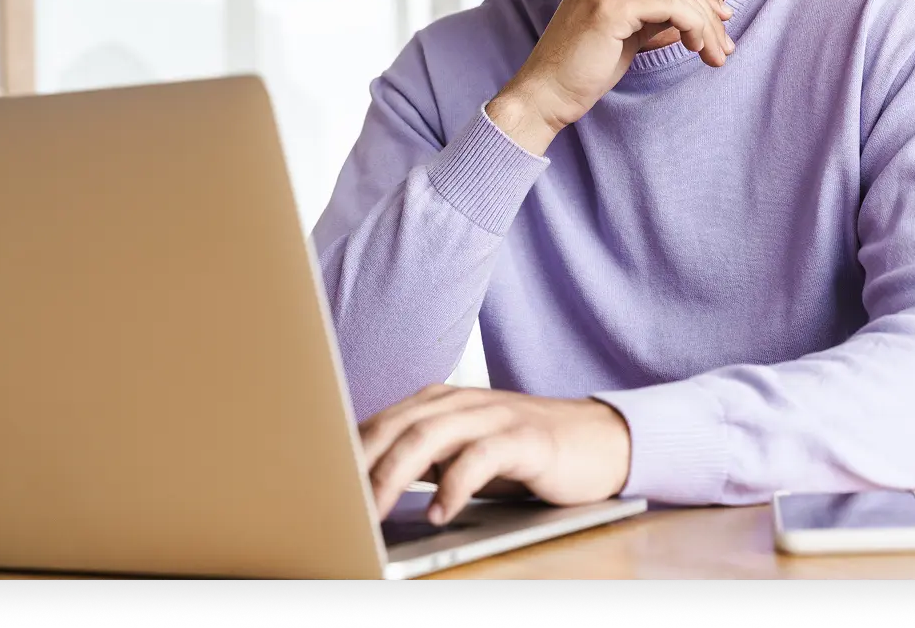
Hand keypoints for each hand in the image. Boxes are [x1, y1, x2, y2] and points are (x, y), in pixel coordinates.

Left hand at [360, 385, 630, 524]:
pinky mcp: (523, 438)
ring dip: (395, 475)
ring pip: (429, 437)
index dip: (347, 454)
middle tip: (335, 503)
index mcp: (438, 402)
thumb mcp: (463, 451)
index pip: (380, 423)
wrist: (595, 439)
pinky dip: (455, 486)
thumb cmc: (521, 451)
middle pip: (396, 427)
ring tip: (374, 510)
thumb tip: (366, 483)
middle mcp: (459, 401)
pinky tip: (441, 513)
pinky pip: (480, 457)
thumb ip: (422, 458)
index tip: (319, 485)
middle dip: (360, 465)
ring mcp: (492, 415)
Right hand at [486, 0, 734, 153]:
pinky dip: (694, 28)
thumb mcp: (624, 32)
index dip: (700, 1)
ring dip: (706, 27)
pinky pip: (672, 8)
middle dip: (709, 16)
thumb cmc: (583, 70)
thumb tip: (697, 10)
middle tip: (725, 48)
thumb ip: (652, 13)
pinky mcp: (611, 5)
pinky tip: (697, 50)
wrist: (545, 95)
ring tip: (717, 55)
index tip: (721, 27)